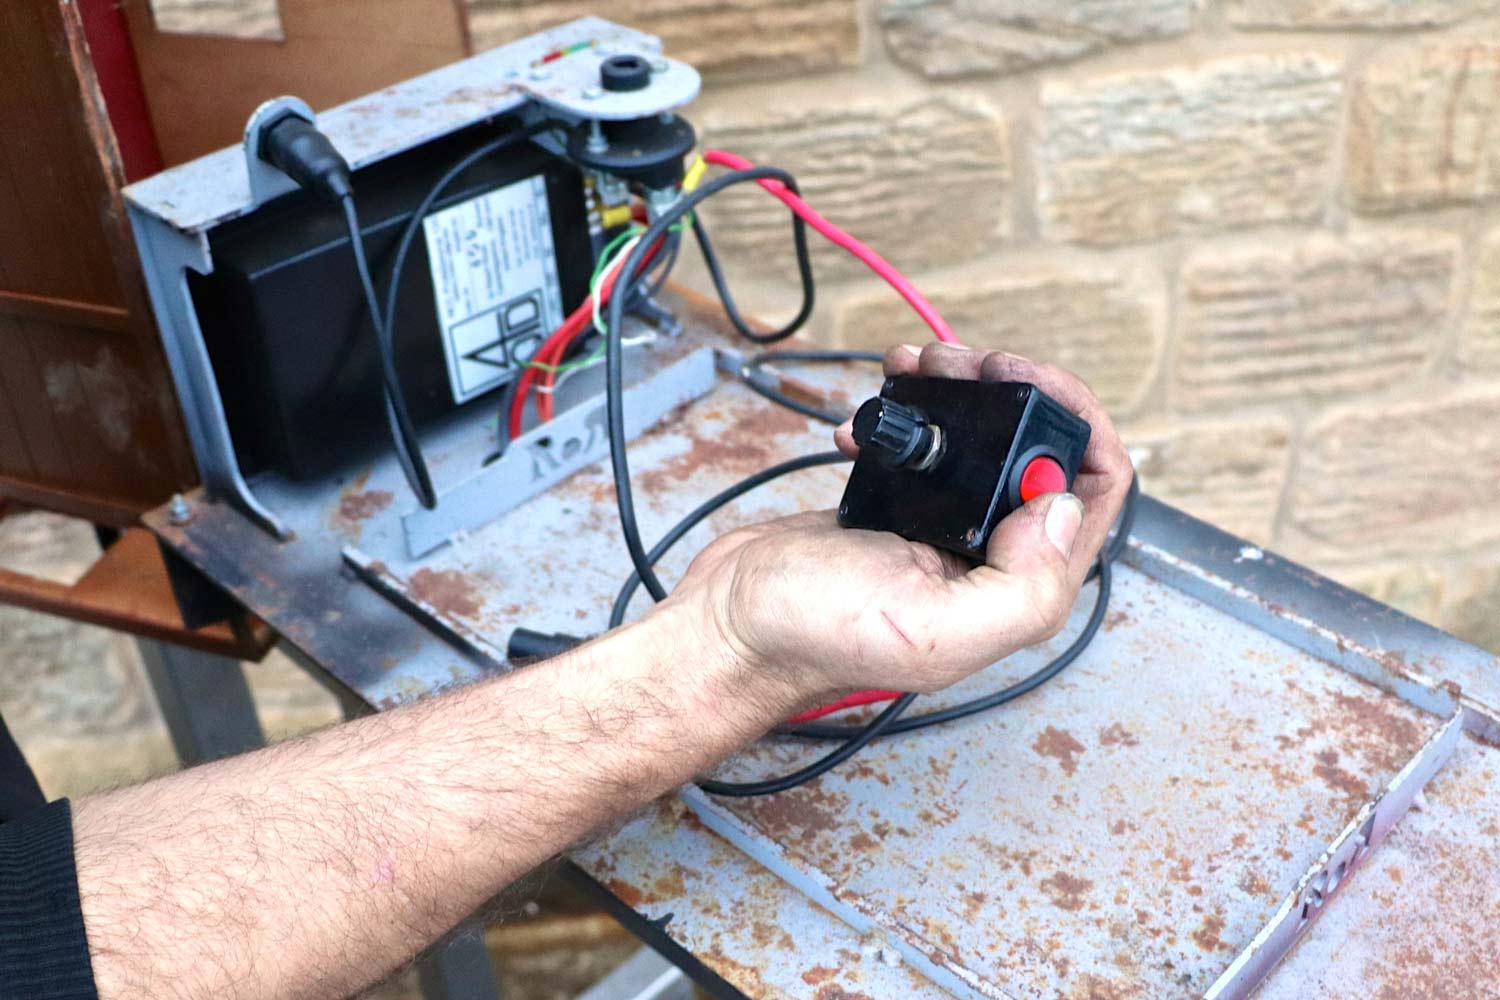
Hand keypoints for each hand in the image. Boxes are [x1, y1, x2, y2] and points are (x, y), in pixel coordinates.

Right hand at [658, 342, 1133, 707]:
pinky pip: (929, 446)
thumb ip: (1021, 584)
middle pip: (1043, 454)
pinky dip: (909, 414)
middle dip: (1017, 393)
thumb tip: (1064, 508)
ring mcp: (943, 529)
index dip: (1080, 426)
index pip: (1093, 495)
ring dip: (964, 392)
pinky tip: (872, 414)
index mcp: (1019, 591)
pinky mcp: (899, 507)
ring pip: (987, 443)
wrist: (730, 624)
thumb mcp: (932, 626)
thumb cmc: (816, 635)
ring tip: (922, 366)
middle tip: (968, 363)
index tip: (1030, 383)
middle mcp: (991, 558)